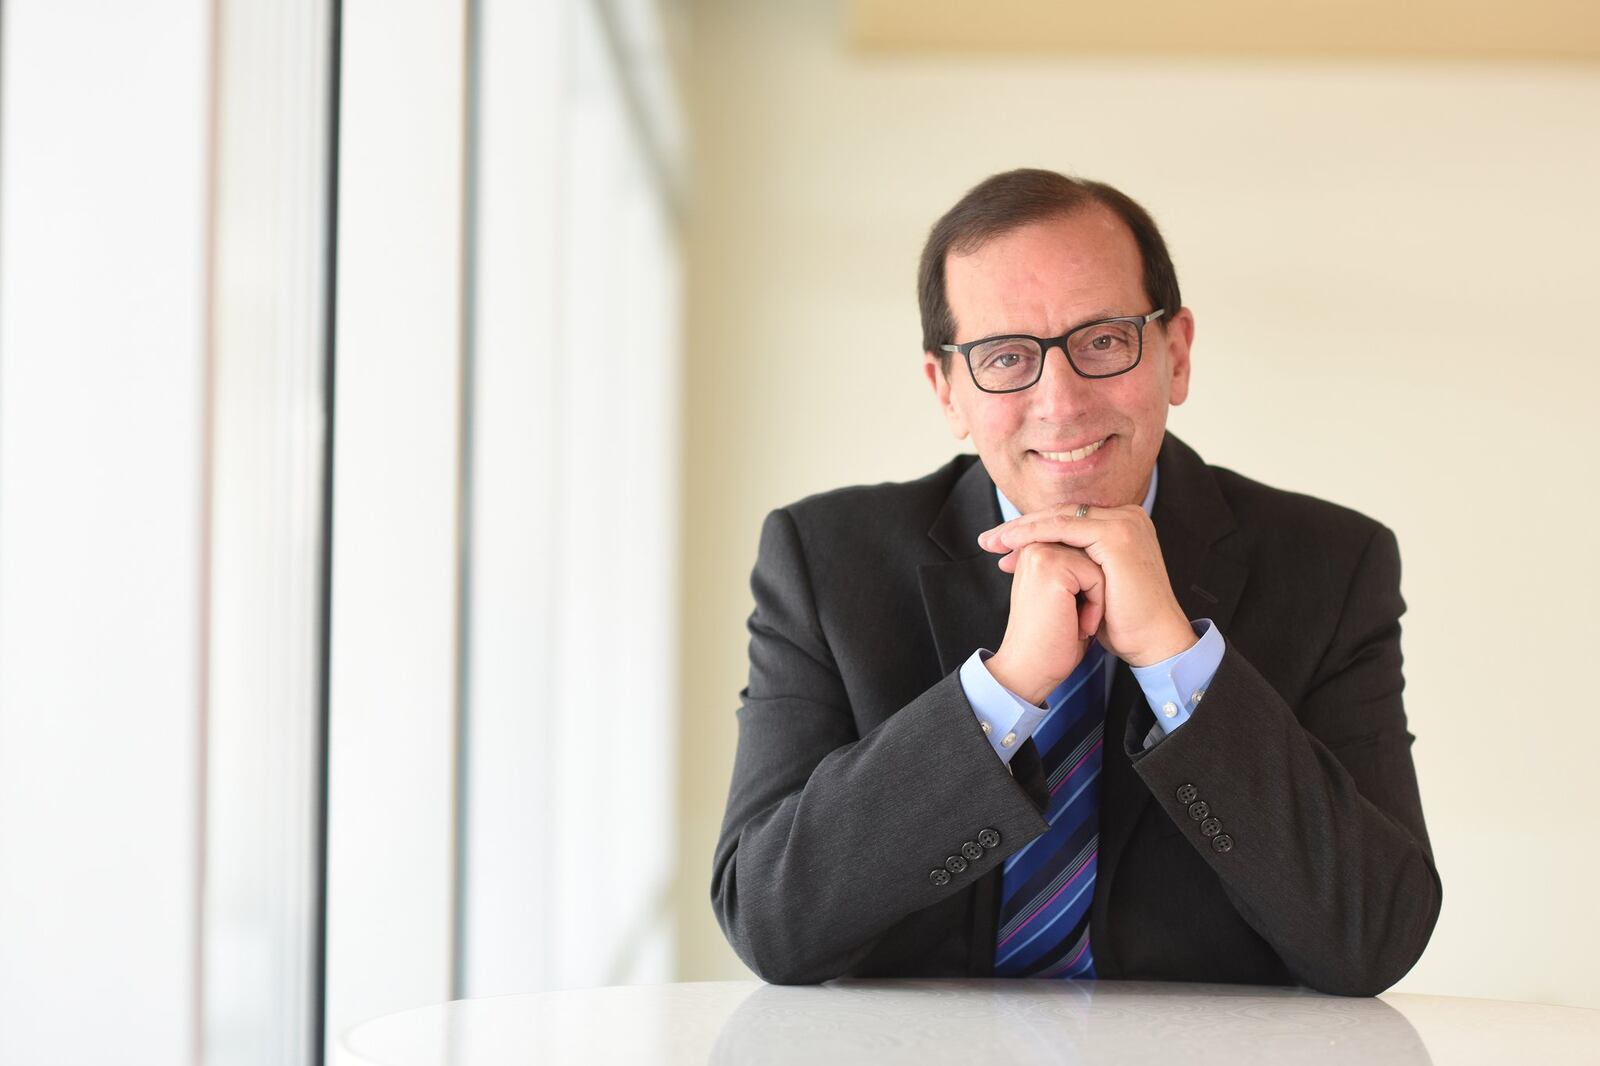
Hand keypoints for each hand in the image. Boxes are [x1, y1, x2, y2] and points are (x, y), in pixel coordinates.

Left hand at [979, 504, 1195, 668]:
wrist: (1154, 641)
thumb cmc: (1123, 621)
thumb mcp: (1092, 584)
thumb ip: (1073, 563)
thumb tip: (1035, 556)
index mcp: (1123, 524)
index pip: (1068, 519)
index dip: (1032, 530)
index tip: (1001, 546)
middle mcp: (1127, 516)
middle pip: (1062, 514)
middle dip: (1021, 527)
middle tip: (988, 540)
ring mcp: (1124, 522)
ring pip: (1060, 518)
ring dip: (1021, 529)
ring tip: (993, 541)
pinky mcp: (1117, 535)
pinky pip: (1065, 528)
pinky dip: (1035, 533)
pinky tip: (1011, 542)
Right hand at [986, 542, 1104, 705]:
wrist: (1031, 669)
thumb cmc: (1052, 638)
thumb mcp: (1065, 594)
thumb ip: (1074, 566)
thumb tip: (1102, 554)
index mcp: (1034, 548)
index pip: (1086, 550)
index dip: (1089, 586)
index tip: (1067, 613)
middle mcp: (1034, 545)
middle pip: (1094, 554)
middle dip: (1092, 590)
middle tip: (1070, 619)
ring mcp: (1041, 554)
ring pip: (1098, 565)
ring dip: (1096, 599)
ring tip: (1075, 622)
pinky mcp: (1051, 567)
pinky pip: (1097, 576)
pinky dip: (1097, 606)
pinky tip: (1079, 625)